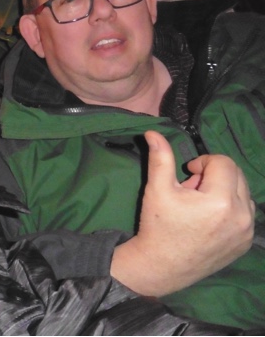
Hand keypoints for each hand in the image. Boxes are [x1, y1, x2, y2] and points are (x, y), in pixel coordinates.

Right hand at [111, 130, 254, 296]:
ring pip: (242, 192)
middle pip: (236, 174)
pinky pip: (245, 213)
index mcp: (220, 200)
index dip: (203, 162)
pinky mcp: (246, 242)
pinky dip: (230, 208)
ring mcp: (246, 231)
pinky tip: (208, 219)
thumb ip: (160, 158)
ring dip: (223, 190)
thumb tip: (153, 132)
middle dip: (214, 174)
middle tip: (191, 189)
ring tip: (199, 204)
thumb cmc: (158, 226)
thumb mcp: (157, 190)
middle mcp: (241, 215)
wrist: (162, 266)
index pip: (222, 162)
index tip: (187, 173)